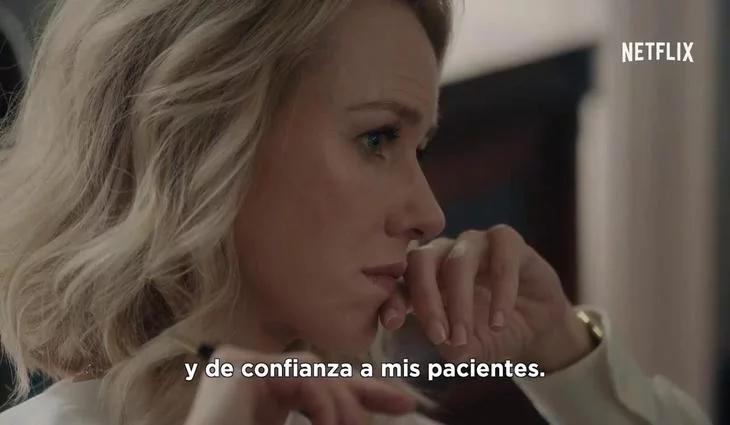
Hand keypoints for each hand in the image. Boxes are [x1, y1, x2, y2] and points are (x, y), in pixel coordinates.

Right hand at [184, 347, 417, 424]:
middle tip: (393, 411)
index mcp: (263, 393)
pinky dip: (322, 404)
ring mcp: (238, 365)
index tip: (406, 402)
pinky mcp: (236, 367)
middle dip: (363, 394)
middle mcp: (248, 372)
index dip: (364, 391)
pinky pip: (300, 375)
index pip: (319, 382)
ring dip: (341, 407)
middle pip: (320, 371)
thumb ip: (333, 420)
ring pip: (314, 371)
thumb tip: (386, 407)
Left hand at [379, 225, 593, 372]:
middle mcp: (444, 253)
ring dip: (460, 300)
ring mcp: (475, 243)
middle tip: (438, 335)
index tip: (392, 324)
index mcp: (424, 275)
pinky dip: (500, 291)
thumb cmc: (492, 332)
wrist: (537, 327)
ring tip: (465, 336)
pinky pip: (501, 257)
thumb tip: (449, 346)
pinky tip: (498, 322)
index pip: (400, 279)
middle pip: (422, 260)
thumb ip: (454, 347)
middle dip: (426, 299)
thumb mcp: (470, 348)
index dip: (392, 299)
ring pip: (458, 260)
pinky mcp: (508, 241)